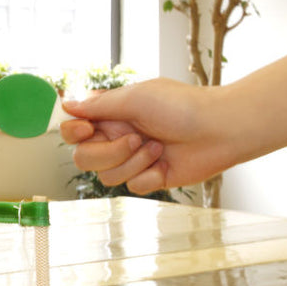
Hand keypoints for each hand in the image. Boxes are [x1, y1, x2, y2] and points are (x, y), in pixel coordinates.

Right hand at [59, 78, 236, 193]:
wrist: (220, 130)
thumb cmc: (182, 107)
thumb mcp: (136, 98)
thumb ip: (99, 105)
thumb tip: (67, 105)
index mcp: (111, 116)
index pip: (73, 130)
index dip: (73, 133)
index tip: (87, 129)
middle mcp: (117, 138)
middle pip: (84, 158)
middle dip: (108, 153)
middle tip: (135, 139)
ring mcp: (132, 159)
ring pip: (107, 176)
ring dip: (133, 163)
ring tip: (158, 148)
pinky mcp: (149, 177)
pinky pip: (132, 187)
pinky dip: (149, 175)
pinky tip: (167, 163)